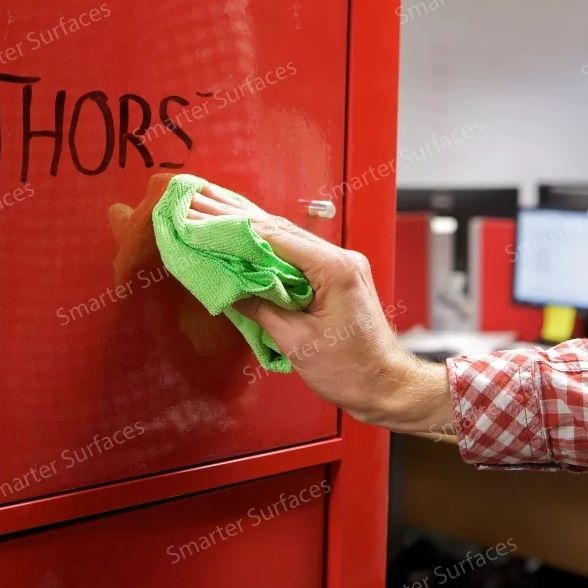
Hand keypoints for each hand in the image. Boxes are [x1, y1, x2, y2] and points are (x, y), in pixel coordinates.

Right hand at [187, 184, 453, 433]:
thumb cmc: (353, 370)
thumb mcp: (297, 342)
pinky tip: (246, 238)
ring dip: (251, 228)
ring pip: (288, 239)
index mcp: (335, 269)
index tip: (207, 217)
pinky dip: (268, 248)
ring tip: (216, 209)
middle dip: (237, 218)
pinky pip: (297, 254)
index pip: (277, 237)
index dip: (236, 227)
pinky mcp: (336, 276)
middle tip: (202, 202)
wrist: (385, 385)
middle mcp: (341, 259)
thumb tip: (230, 288)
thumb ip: (261, 309)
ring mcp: (341, 265)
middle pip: (281, 230)